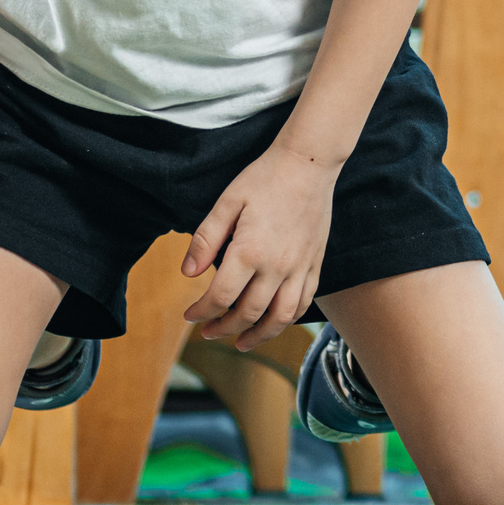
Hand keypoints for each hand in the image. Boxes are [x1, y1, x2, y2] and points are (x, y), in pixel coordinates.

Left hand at [182, 146, 337, 350]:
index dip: (201, 312)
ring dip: (259, 336)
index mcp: (250, 251)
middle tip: (208, 331)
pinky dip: (288, 319)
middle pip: (248, 313)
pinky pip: (304, 301)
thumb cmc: (265, 177)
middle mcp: (277, 266)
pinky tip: (274, 322)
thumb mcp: (227, 202)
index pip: (220, 297)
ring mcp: (300, 267)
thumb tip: (188, 274)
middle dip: (223, 328)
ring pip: (280, 317)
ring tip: (241, 342)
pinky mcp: (315, 263)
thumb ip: (206, 240)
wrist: (309, 162)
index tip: (189, 315)